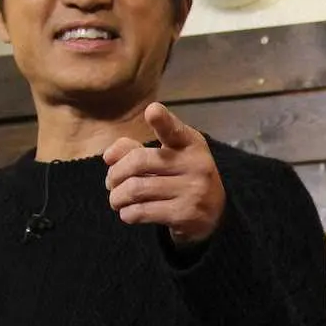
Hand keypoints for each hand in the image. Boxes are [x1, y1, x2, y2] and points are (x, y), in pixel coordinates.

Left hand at [103, 102, 225, 243]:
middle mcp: (195, 164)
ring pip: (136, 189)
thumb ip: (135, 149)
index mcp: (190, 143)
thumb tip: (110, 155)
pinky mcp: (184, 214)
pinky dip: (127, 213)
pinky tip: (129, 212)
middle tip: (111, 182)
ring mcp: (192, 190)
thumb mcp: (168, 156)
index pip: (174, 130)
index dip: (162, 120)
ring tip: (116, 200)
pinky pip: (141, 211)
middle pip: (139, 161)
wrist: (215, 212)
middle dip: (115, 174)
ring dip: (117, 197)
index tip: (152, 111)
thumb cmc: (183, 177)